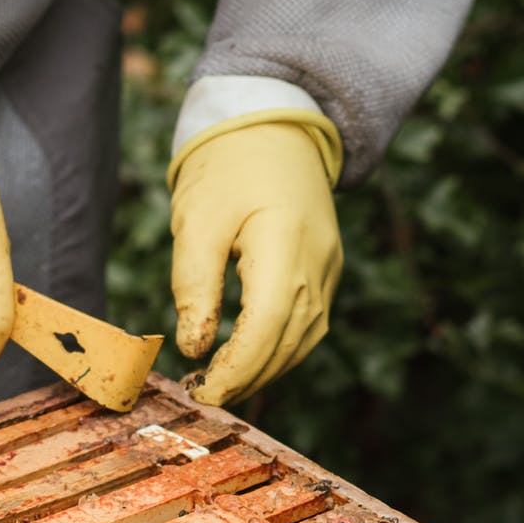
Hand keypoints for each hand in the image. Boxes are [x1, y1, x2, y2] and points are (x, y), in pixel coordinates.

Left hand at [167, 111, 343, 406]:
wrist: (274, 128)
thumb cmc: (227, 168)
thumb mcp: (197, 221)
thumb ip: (195, 285)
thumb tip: (194, 347)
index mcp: (285, 243)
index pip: (266, 326)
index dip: (236, 369)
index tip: (201, 391)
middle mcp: (318, 262)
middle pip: (288, 342)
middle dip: (246, 378)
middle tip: (201, 394)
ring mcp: (329, 268)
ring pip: (303, 340)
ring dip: (264, 370)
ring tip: (219, 383)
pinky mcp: (327, 270)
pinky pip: (309, 324)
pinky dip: (279, 349)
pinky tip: (247, 358)